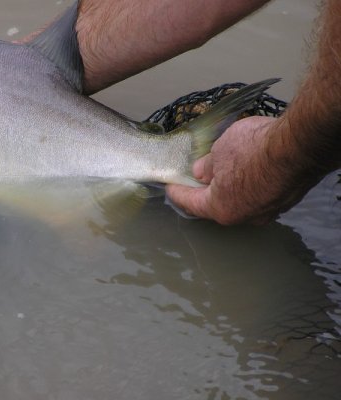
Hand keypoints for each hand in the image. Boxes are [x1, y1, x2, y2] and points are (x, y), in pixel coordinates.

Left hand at [166, 116, 310, 224]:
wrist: (301, 145)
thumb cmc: (256, 148)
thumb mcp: (220, 150)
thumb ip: (207, 165)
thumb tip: (201, 173)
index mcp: (221, 208)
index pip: (190, 203)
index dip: (177, 193)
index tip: (170, 186)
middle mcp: (244, 216)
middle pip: (217, 205)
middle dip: (204, 191)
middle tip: (193, 179)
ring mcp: (267, 211)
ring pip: (240, 201)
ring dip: (230, 187)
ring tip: (222, 171)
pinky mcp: (285, 201)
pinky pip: (260, 195)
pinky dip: (249, 185)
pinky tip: (248, 170)